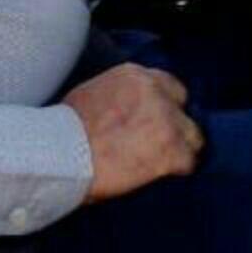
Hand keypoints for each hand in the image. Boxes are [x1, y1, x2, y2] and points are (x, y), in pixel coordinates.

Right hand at [63, 62, 204, 203]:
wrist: (58, 154)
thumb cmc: (63, 130)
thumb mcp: (90, 94)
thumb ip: (118, 96)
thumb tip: (126, 110)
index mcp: (134, 75)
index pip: (168, 85)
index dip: (162, 106)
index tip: (152, 122)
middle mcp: (156, 92)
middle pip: (183, 108)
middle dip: (173, 125)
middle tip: (155, 144)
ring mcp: (167, 120)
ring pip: (193, 137)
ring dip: (177, 150)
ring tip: (154, 164)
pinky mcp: (172, 150)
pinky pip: (189, 163)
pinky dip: (175, 172)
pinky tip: (154, 176)